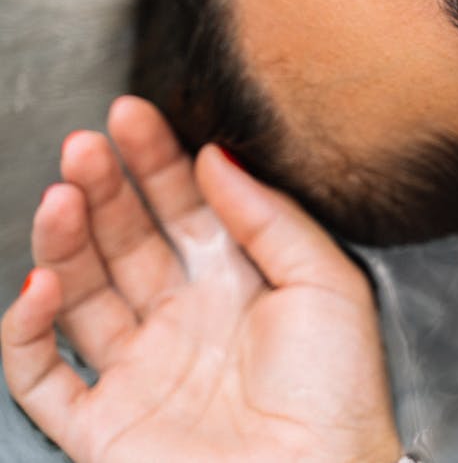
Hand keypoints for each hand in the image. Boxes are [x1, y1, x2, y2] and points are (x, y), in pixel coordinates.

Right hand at [1, 97, 401, 462]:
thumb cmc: (340, 396)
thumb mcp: (329, 283)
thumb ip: (271, 218)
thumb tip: (218, 157)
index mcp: (237, 286)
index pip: (184, 209)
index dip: (156, 162)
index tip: (134, 117)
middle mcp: (183, 321)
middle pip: (127, 241)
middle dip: (104, 187)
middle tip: (88, 143)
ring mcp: (139, 373)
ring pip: (80, 294)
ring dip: (64, 241)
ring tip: (61, 193)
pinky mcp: (102, 427)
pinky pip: (40, 376)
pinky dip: (25, 331)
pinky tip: (39, 286)